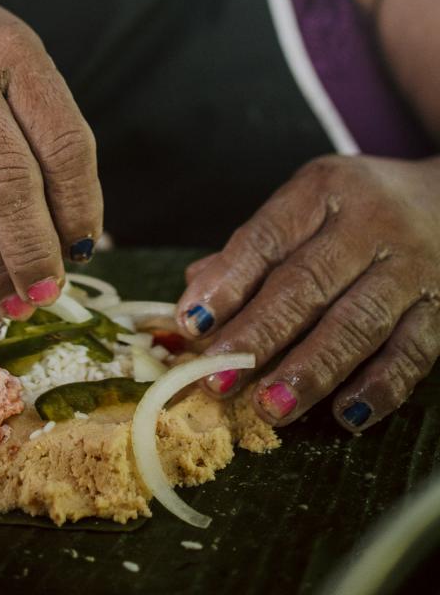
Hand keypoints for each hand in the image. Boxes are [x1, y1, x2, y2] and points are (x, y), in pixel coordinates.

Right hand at [0, 0, 101, 314]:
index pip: (62, 142)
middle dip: (32, 250)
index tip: (84, 246)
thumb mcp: (13, 62)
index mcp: (12, 52)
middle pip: (6, 182)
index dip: (79, 205)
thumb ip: (44, 131)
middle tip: (48, 291)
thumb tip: (75, 233)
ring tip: (16, 299)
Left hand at [175, 155, 439, 431]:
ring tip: (271, 408)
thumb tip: (195, 292)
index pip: (267, 237)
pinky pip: (413, 353)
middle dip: (260, 334)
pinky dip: (380, 387)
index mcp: (323, 191)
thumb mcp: (309, 204)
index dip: (228, 282)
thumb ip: (255, 248)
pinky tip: (346, 416)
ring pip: (358, 323)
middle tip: (219, 378)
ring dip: (312, 370)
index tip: (192, 324)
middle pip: (308, 283)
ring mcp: (411, 267)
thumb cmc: (362, 208)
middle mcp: (369, 224)